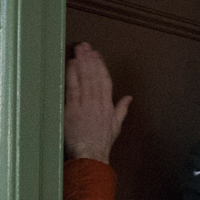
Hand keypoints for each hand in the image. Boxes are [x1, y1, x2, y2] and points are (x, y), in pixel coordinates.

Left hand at [64, 43, 130, 163]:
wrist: (91, 154)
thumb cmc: (102, 142)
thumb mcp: (116, 124)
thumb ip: (122, 108)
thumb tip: (129, 98)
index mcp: (108, 105)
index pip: (105, 81)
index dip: (101, 66)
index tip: (97, 54)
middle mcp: (98, 102)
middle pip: (94, 76)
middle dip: (90, 59)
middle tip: (85, 46)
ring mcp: (85, 105)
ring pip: (84, 80)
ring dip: (81, 63)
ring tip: (78, 50)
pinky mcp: (73, 109)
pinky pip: (73, 89)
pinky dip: (72, 75)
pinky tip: (70, 64)